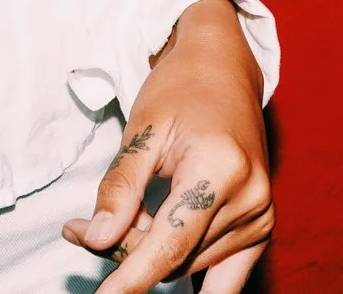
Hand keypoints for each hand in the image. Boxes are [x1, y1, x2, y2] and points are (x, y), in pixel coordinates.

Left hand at [65, 0, 271, 293]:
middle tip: (80, 227)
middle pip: (175, 256)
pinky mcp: (262, 224)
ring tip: (124, 213)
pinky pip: (227, 276)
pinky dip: (193, 276)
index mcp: (220, 168)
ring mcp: (261, 214)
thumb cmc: (179, 90)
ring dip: (151, 252)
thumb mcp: (141, 131)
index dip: (131, 276)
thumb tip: (97, 241)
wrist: (223, 69)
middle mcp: (250, 197)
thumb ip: (120, 188)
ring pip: (190, 264)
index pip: (169, 243)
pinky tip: (161, 276)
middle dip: (126, 251)